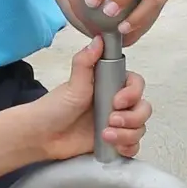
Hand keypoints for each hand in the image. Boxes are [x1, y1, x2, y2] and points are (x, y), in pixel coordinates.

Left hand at [31, 36, 152, 161]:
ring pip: (140, 128)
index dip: (133, 94)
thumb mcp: (73, 83)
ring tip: (105, 136)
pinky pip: (133, 146)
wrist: (43, 135)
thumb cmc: (56, 107)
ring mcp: (116, 123)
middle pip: (143, 109)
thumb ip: (86, 62)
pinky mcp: (113, 142)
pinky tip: (115, 147)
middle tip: (111, 121)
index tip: (117, 101)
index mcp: (111, 85)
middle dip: (132, 118)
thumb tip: (98, 39)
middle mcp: (117, 103)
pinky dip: (128, 147)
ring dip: (127, 134)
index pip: (137, 85)